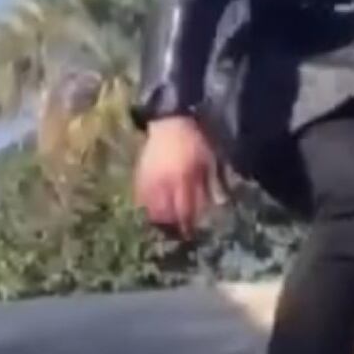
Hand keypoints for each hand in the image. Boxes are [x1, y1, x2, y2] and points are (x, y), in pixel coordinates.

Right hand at [133, 115, 224, 235]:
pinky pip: (140, 198)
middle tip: (177, 232)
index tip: (190, 233)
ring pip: (149, 209)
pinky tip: (151, 209)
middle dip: (172, 226)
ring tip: (164, 223)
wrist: (171, 120)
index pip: (184, 210)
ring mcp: (149, 179)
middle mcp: (164, 182)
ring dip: (158, 219)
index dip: (187, 225)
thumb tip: (214, 206)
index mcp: (184, 178)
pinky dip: (146, 206)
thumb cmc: (195, 141)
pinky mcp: (139, 175)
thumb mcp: (208, 161)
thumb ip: (210, 185)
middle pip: (165, 214)